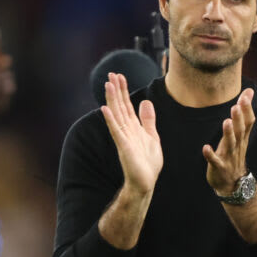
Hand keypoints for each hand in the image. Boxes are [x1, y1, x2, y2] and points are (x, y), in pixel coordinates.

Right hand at [100, 73, 162, 194]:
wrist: (146, 182)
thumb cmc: (148, 163)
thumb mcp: (152, 137)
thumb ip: (148, 120)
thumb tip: (145, 102)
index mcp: (133, 127)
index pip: (126, 105)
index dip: (123, 90)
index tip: (119, 76)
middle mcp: (126, 130)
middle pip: (120, 106)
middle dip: (116, 90)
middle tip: (111, 74)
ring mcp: (124, 137)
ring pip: (116, 115)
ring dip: (112, 100)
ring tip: (107, 85)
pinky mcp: (124, 147)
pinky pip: (116, 131)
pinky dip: (110, 120)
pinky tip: (105, 109)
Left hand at [203, 88, 254, 193]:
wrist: (233, 184)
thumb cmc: (234, 154)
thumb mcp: (241, 134)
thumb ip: (244, 113)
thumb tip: (249, 92)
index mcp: (242, 138)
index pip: (248, 122)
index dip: (247, 109)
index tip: (246, 96)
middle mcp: (237, 145)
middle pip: (240, 131)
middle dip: (239, 119)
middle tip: (236, 106)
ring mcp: (228, 156)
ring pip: (230, 144)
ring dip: (228, 133)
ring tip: (226, 122)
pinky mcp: (218, 166)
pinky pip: (214, 160)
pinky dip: (210, 155)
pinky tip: (206, 148)